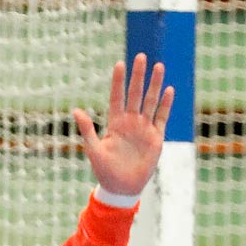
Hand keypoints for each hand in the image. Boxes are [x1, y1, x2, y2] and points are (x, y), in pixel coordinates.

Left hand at [74, 53, 174, 197]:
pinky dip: (165, 105)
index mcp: (115, 123)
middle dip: (138, 76)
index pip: (117, 97)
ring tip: (158, 67)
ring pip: (151, 102)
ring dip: (155, 85)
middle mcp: (130, 122)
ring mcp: (144, 128)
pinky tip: (169, 90)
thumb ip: (87, 130)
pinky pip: (161, 118)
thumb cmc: (105, 171)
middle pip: (136, 94)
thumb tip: (76, 110)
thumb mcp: (94, 150)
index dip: (119, 81)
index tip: (120, 64)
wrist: (122, 188)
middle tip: (140, 57)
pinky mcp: (155, 138)